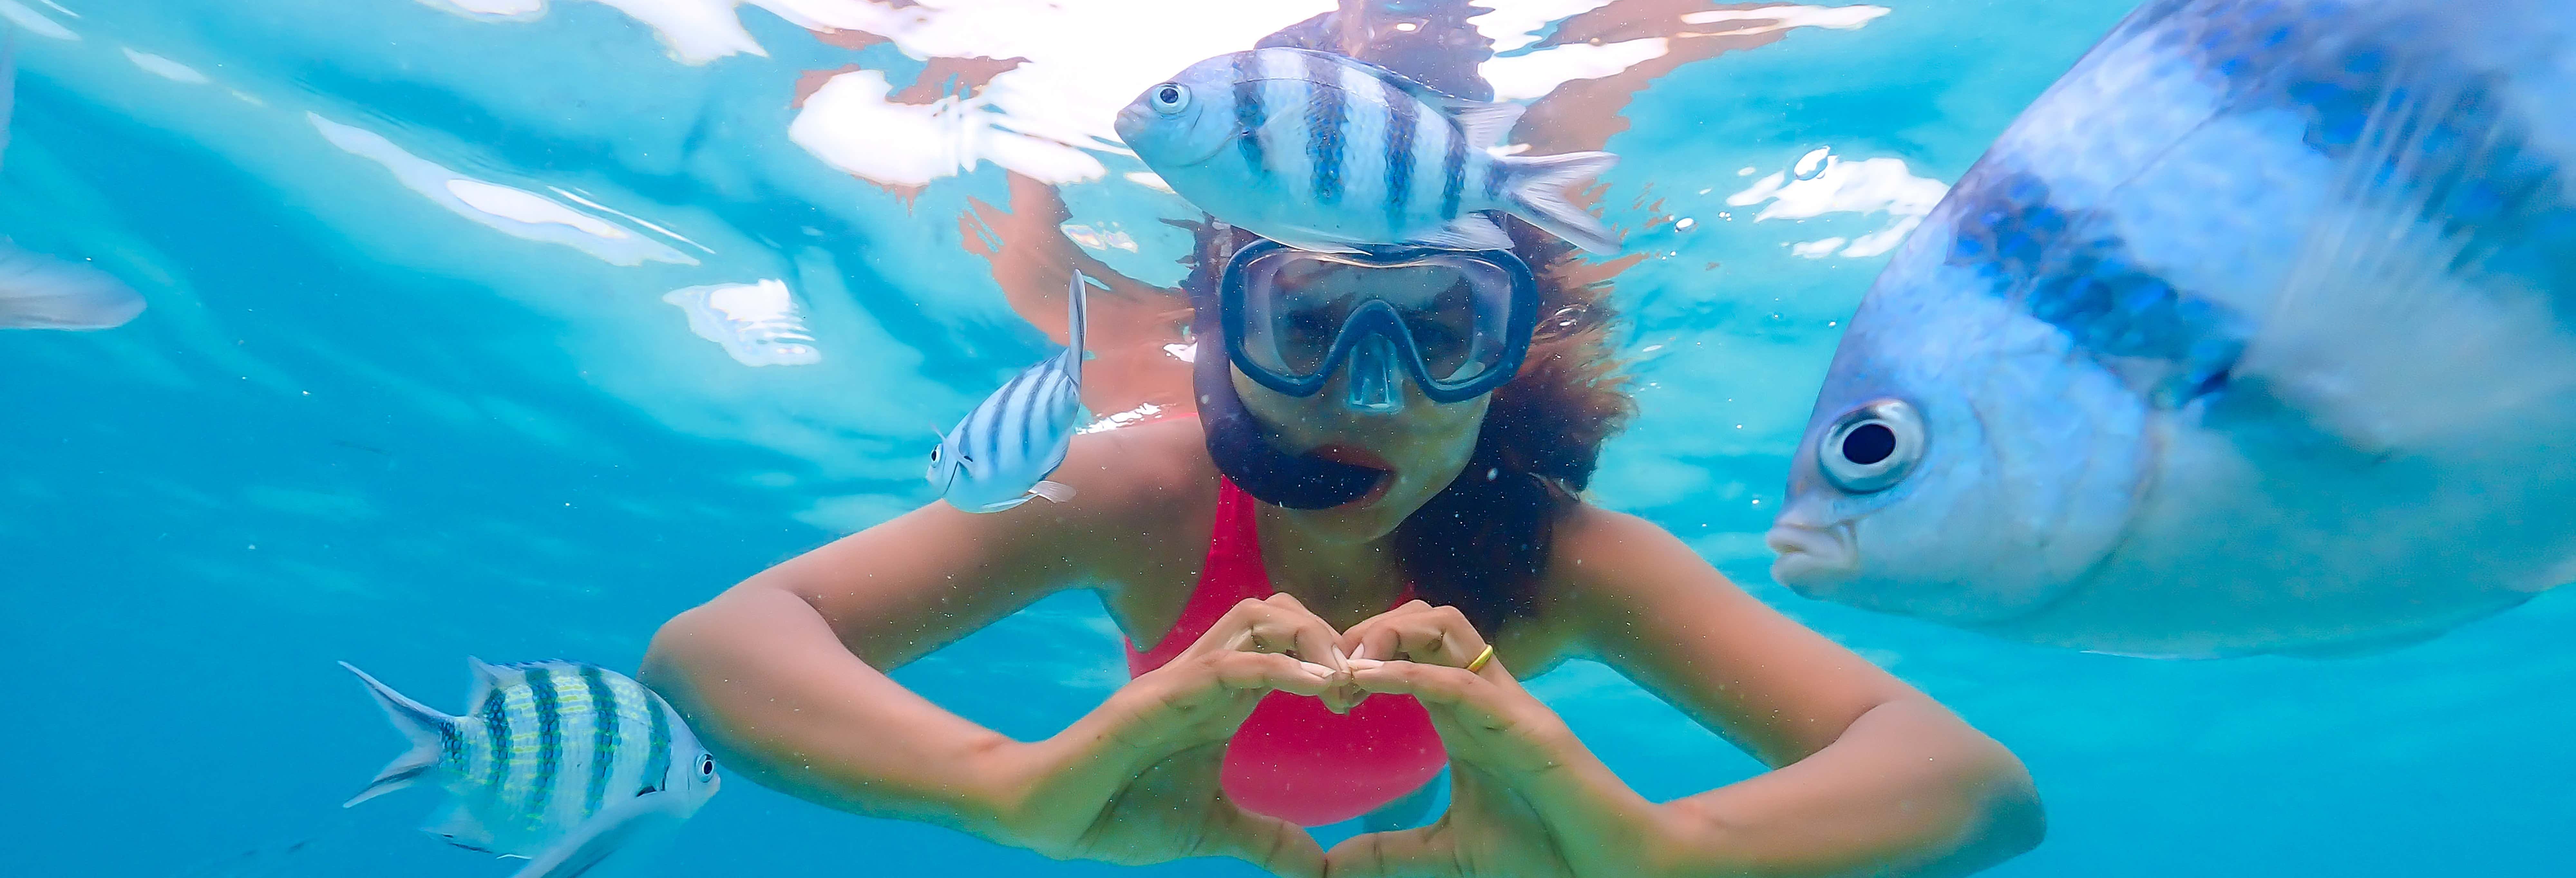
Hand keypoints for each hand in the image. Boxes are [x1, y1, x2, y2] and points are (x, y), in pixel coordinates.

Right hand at [992, 594, 1351, 877]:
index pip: (1287, 642)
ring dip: (1308, 637)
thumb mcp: (1215, 830)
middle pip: (1278, 610)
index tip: (1367, 694)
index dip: (1333, 654)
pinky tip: (1315, 683)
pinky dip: (1275, 665)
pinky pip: (1224, 663)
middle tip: (1359, 683)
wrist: (1053, 818)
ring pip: (1255, 617)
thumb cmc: (1122, 812)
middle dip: (1328, 633)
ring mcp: (1182, 681)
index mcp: (1225, 699)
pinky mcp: (1157, 698)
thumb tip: (1316, 869)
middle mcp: (1207, 677)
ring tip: (1342, 679)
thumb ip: (1266, 841)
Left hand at [1328, 602, 1667, 877]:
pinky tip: (1374, 680)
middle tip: (1328, 669)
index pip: (1410, 650)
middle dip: (1369, 629)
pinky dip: (1414, 672)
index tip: (1322, 687)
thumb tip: (1330, 868)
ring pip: (1446, 625)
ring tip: (1350, 667)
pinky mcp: (1526, 726)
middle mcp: (1481, 698)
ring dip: (1390, 634)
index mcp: (1462, 717)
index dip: (1361, 653)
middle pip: (1422, 619)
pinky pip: (1464, 680)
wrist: (1604, 870)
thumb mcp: (1445, 853)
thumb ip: (1389, 853)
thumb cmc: (1542, 855)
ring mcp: (1505, 705)